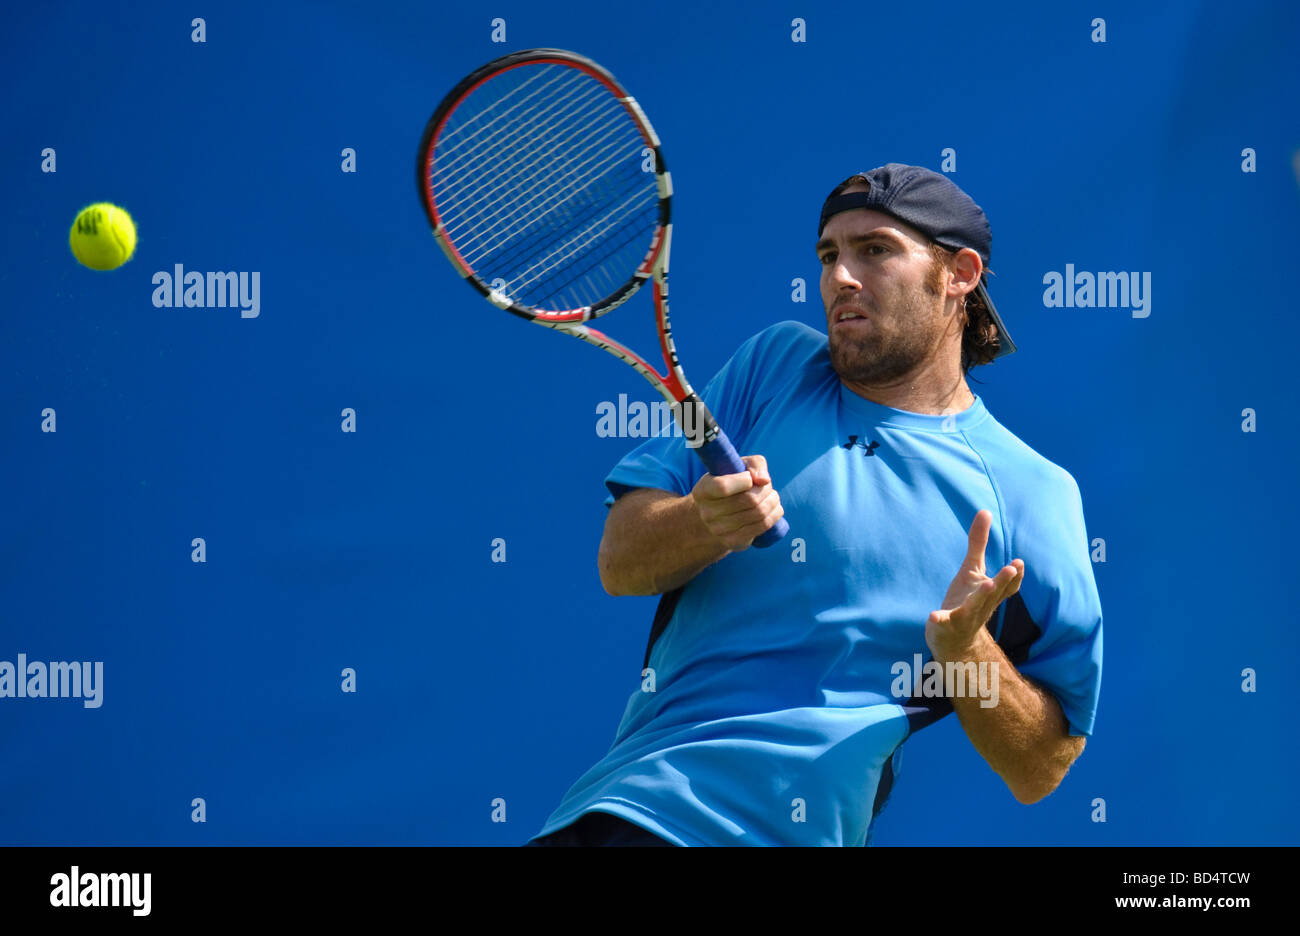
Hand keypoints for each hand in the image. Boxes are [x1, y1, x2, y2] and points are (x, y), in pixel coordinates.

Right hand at [690, 454, 783, 551]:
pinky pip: (762, 526)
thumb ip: (754, 464)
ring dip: (773, 502)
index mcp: (703, 490)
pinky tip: (774, 509)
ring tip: (772, 496)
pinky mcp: (733, 541)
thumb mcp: (737, 466)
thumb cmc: (730, 484)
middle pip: (749, 500)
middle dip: (765, 490)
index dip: (743, 481)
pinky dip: (774, 515)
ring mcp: (719, 530)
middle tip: (767, 487)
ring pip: (759, 513)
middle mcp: (707, 512)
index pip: (722, 487)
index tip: (749, 478)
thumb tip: (764, 480)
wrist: (716, 516)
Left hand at [926, 509, 1023, 661]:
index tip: (1018, 562)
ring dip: (981, 597)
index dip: (1014, 576)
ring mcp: (964, 617)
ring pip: (974, 608)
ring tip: (987, 583)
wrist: (953, 640)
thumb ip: (978, 543)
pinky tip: (933, 615)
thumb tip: (985, 511)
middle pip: (993, 593)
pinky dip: (939, 619)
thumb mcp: (971, 570)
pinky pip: (943, 623)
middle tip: (1012, 568)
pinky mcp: (945, 625)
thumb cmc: (966, 600)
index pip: (1007, 586)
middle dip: (1003, 581)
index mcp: (989, 592)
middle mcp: (980, 605)